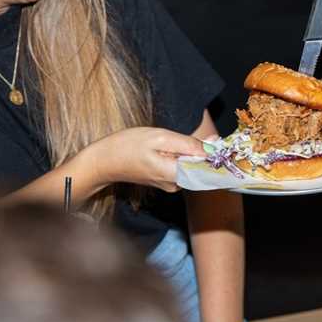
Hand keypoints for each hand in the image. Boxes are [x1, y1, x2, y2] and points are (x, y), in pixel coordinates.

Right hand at [87, 127, 205, 192]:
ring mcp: (169, 184)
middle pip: (199, 167)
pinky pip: (181, 167)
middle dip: (202, 152)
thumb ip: (186, 144)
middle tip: (195, 137)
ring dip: (190, 153)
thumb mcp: (158, 137)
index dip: (215, 155)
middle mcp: (174, 185)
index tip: (219, 142)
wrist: (103, 161)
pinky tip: (172, 147)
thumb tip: (210, 148)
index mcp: (174, 175)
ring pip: (190, 166)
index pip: (206, 169)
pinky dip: (182, 156)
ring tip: (175, 141)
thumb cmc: (126, 146)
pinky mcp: (165, 180)